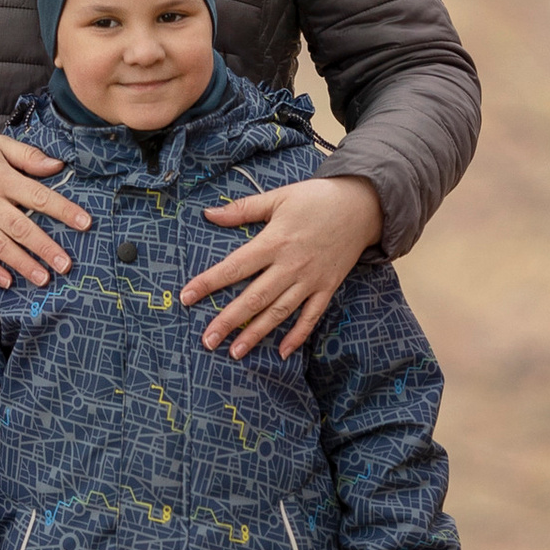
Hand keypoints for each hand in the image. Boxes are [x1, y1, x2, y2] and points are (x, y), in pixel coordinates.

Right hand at [0, 130, 90, 291]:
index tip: (85, 223)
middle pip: (20, 227)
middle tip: (66, 265)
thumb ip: (27, 156)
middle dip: (45, 247)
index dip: (63, 210)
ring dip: (21, 263)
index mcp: (0, 177)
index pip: (38, 195)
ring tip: (43, 278)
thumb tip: (58, 165)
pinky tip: (6, 281)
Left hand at [182, 173, 382, 357]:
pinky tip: (282, 352)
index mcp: (274, 242)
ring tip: (235, 352)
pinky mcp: (327, 288)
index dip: (209, 283)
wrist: (362, 205)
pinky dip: (297, 335)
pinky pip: (311, 316)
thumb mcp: (278, 197)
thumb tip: (208, 214)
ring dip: (256, 334)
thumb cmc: (317, 198)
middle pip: (254, 298)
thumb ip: (243, 209)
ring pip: (279, 312)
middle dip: (229, 320)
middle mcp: (290, 265)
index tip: (186, 297)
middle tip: (207, 340)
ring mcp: (310, 280)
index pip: (234, 267)